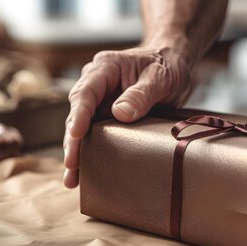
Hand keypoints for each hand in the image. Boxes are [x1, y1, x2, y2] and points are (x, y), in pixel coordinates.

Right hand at [63, 47, 190, 187]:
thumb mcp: (159, 77)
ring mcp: (100, 102)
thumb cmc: (166, 66)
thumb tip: (120, 114)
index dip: (79, 114)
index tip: (76, 133)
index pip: (86, 92)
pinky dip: (90, 154)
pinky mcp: (107, 118)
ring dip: (78, 152)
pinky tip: (84, 175)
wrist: (174, 66)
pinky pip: (95, 136)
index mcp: (105, 68)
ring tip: (73, 179)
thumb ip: (142, 93)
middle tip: (72, 164)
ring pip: (82, 129)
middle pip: (78, 113)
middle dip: (73, 140)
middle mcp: (96, 85)